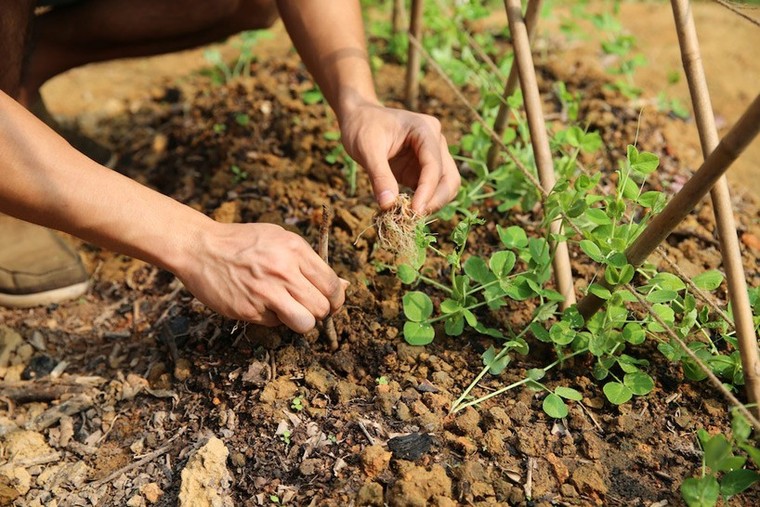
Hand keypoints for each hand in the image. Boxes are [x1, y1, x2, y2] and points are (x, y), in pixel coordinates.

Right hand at [177, 222, 347, 332]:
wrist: (201, 248)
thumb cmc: (243, 243)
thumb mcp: (280, 240)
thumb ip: (311, 264)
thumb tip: (345, 287)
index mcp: (295, 249)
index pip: (332, 285)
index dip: (336, 299)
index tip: (330, 302)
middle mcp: (283, 270)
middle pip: (322, 307)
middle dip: (318, 312)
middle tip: (306, 306)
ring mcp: (266, 292)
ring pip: (305, 323)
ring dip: (301, 322)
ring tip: (290, 311)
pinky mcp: (249, 310)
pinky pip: (275, 325)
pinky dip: (272, 319)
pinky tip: (260, 303)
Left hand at [339, 101, 459, 214]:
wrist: (358, 117)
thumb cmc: (361, 126)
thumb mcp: (366, 149)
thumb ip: (379, 176)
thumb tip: (389, 206)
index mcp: (425, 129)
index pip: (434, 165)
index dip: (427, 190)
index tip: (414, 211)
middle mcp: (435, 142)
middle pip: (449, 178)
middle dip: (436, 200)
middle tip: (414, 218)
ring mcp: (432, 156)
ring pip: (445, 186)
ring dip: (432, 204)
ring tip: (409, 217)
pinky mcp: (422, 170)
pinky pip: (430, 191)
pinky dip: (422, 203)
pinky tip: (406, 212)